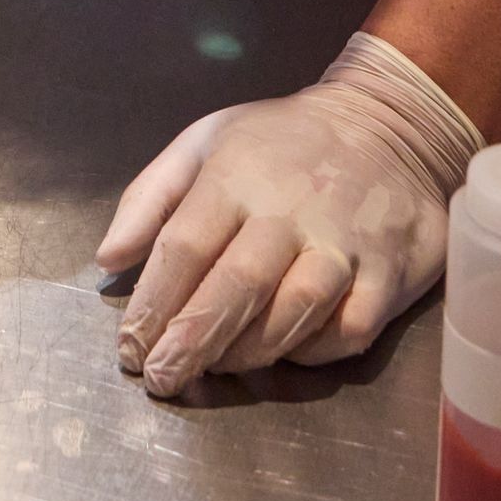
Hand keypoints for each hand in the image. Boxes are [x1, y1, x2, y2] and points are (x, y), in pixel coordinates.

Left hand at [95, 33, 480, 386]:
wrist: (388, 122)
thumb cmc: (280, 141)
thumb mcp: (204, 142)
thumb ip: (150, 198)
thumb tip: (109, 259)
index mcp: (236, 174)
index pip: (185, 245)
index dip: (153, 303)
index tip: (131, 348)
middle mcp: (290, 209)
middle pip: (238, 285)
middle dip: (194, 340)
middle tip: (163, 378)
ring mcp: (346, 241)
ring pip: (296, 309)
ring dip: (250, 350)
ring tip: (217, 368)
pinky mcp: (391, 270)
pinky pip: (352, 327)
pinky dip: (316, 350)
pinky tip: (288, 352)